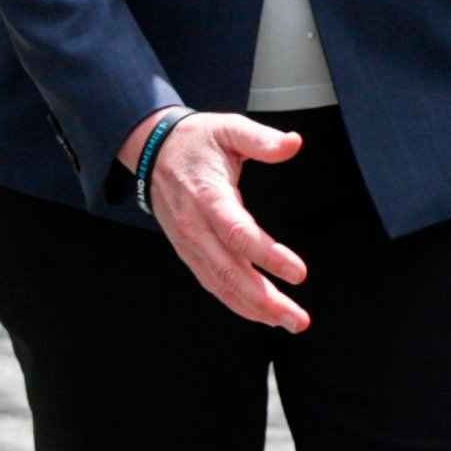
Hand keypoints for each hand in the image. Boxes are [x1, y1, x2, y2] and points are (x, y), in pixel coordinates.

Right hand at [131, 109, 312, 331]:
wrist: (151, 149)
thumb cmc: (195, 141)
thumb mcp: (228, 129)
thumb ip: (261, 139)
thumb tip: (293, 143)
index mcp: (207, 195)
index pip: (237, 232)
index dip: (267, 255)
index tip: (298, 273)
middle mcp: (194, 225)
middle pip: (228, 270)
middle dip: (265, 299)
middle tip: (298, 318)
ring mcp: (188, 242)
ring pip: (220, 283)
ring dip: (254, 308)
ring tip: (287, 321)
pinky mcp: (187, 251)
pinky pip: (212, 283)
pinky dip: (236, 303)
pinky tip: (260, 313)